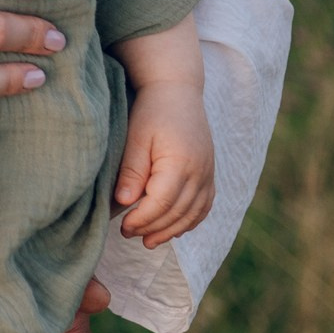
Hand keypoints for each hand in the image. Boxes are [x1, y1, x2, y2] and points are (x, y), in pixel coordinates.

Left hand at [116, 82, 214, 246]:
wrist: (178, 92)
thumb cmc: (152, 112)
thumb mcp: (136, 138)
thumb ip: (132, 171)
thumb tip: (124, 204)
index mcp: (181, 163)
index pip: (162, 203)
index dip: (142, 219)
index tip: (124, 227)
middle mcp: (200, 172)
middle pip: (178, 212)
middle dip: (153, 228)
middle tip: (129, 235)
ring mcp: (209, 174)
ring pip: (194, 213)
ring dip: (172, 230)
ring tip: (149, 240)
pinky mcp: (210, 174)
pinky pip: (204, 206)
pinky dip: (190, 221)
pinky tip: (173, 228)